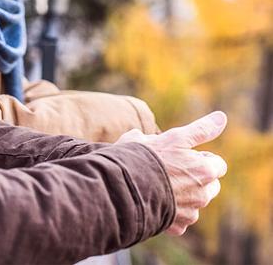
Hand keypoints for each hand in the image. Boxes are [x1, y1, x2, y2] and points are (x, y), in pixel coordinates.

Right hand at [116, 111, 227, 234]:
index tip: (181, 156)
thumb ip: (201, 129)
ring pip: (195, 203)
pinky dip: (171, 213)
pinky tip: (154, 201)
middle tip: (171, 170)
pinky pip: (180, 220)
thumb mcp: (173, 137)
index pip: (217, 164)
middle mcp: (203, 193)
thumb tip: (222, 117)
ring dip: (184, 196)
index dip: (199, 158)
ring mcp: (190, 212)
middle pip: (210, 186)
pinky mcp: (177, 226)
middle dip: (196, 179)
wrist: (122, 187)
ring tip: (159, 186)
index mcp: (205, 169)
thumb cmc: (146, 158)